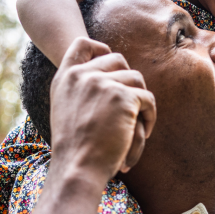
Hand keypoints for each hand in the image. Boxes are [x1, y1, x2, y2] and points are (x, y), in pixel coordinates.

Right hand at [26, 38, 155, 213]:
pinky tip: (144, 132)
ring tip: (138, 123)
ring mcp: (102, 84)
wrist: (77, 168)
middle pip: (118, 59)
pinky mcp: (123, 97)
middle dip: (129, 80)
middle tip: (132, 104)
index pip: (82, 44)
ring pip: (136, 79)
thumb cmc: (74, 150)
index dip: (100, 49)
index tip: (112, 66)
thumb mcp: (65, 111)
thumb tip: (110, 76)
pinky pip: (147, 99)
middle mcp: (82, 76)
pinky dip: (150, 116)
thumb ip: (79, 90)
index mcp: (65, 78)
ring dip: (141, 101)